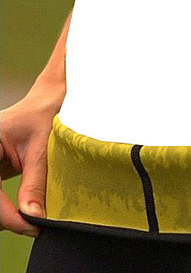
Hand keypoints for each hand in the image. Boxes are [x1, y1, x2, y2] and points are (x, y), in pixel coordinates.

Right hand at [0, 81, 62, 237]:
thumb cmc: (47, 114)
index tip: (30, 226)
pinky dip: (7, 206)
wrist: (52, 98)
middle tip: (31, 226)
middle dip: (4, 216)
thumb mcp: (43, 149)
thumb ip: (35, 183)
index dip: (6, 215)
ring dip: (5, 213)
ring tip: (29, 220)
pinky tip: (22, 212)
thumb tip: (33, 218)